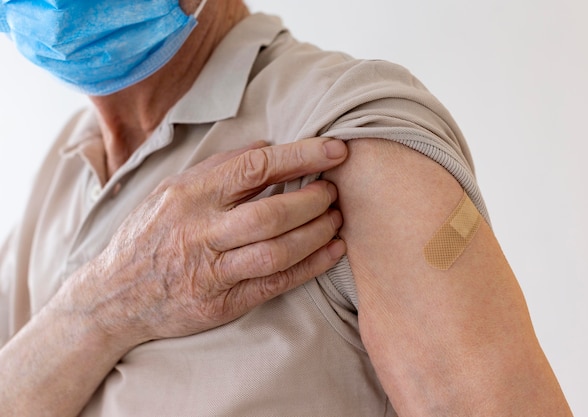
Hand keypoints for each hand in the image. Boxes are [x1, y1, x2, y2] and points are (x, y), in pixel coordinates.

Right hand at [61, 137, 347, 349]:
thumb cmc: (148, 235)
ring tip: (336, 218)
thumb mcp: (171, 189)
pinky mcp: (221, 304)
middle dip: (313, 199)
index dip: (301, 156)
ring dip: (317, 233)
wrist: (113, 297)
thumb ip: (219, 167)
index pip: (254, 168)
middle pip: (271, 213)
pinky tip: (332, 251)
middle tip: (334, 191)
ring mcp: (211, 272)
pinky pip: (275, 284)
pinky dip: (310, 267)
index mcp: (189, 196)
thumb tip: (268, 147)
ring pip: (277, 251)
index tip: (334, 149)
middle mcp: (200, 233)